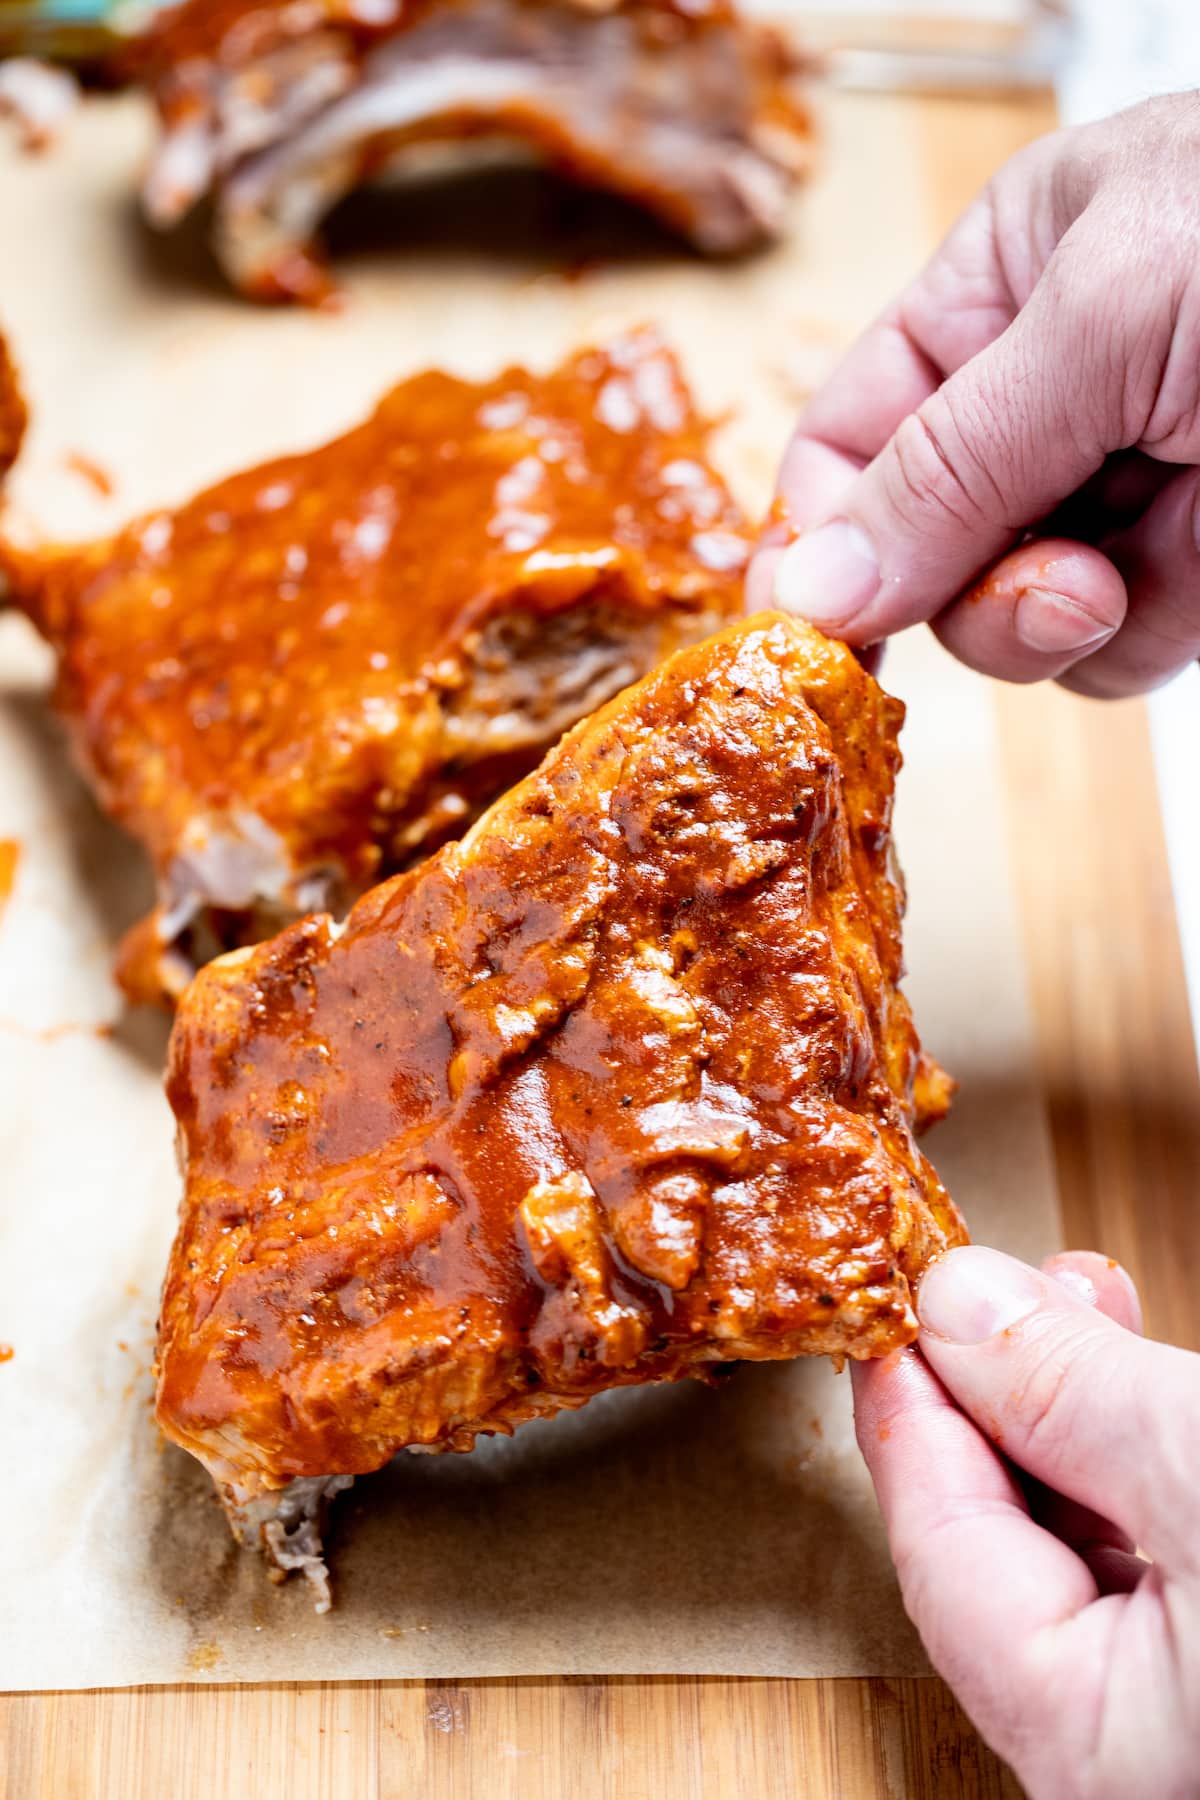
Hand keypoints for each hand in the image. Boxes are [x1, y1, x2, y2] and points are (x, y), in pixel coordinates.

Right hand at [750, 93, 1199, 694]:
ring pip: (1016, 616)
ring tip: (1154, 554)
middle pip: (925, 546)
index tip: (819, 622)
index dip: (825, 532)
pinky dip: (1145, 634)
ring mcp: (1125, 488)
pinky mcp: (1198, 569)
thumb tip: (811, 585)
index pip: (853, 435)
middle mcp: (1052, 393)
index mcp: (1005, 286)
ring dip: (1061, 618)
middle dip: (973, 583)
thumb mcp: (1110, 316)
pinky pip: (1114, 650)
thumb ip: (950, 460)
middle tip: (1056, 571)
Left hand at [852, 1246, 1199, 1796]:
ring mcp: (1180, 1733)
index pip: (942, 1552)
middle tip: (991, 1287)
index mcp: (1091, 1748)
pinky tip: (1153, 1388)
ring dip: (1077, 1419)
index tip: (891, 1306)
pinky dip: (1140, 1471)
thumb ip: (1071, 1395)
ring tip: (1085, 1304)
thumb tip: (954, 1305)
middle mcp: (1127, 1766)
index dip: (912, 1410)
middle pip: (1004, 1558)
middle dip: (997, 1399)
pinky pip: (1155, 1576)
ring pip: (1085, 1560)